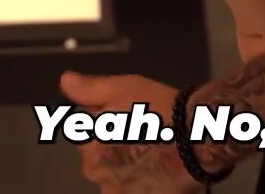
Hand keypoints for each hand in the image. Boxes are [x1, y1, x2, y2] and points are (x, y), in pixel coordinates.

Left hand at [59, 71, 205, 193]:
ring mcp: (116, 190)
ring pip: (116, 179)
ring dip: (128, 170)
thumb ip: (91, 89)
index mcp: (88, 141)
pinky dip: (140, 185)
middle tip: (145, 137)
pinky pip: (131, 191)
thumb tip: (65, 82)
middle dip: (116, 150)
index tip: (130, 119)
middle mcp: (96, 170)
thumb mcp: (125, 88)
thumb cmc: (160, 109)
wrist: (199, 138)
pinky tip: (157, 175)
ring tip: (154, 156)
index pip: (86, 135)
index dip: (108, 124)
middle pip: (100, 160)